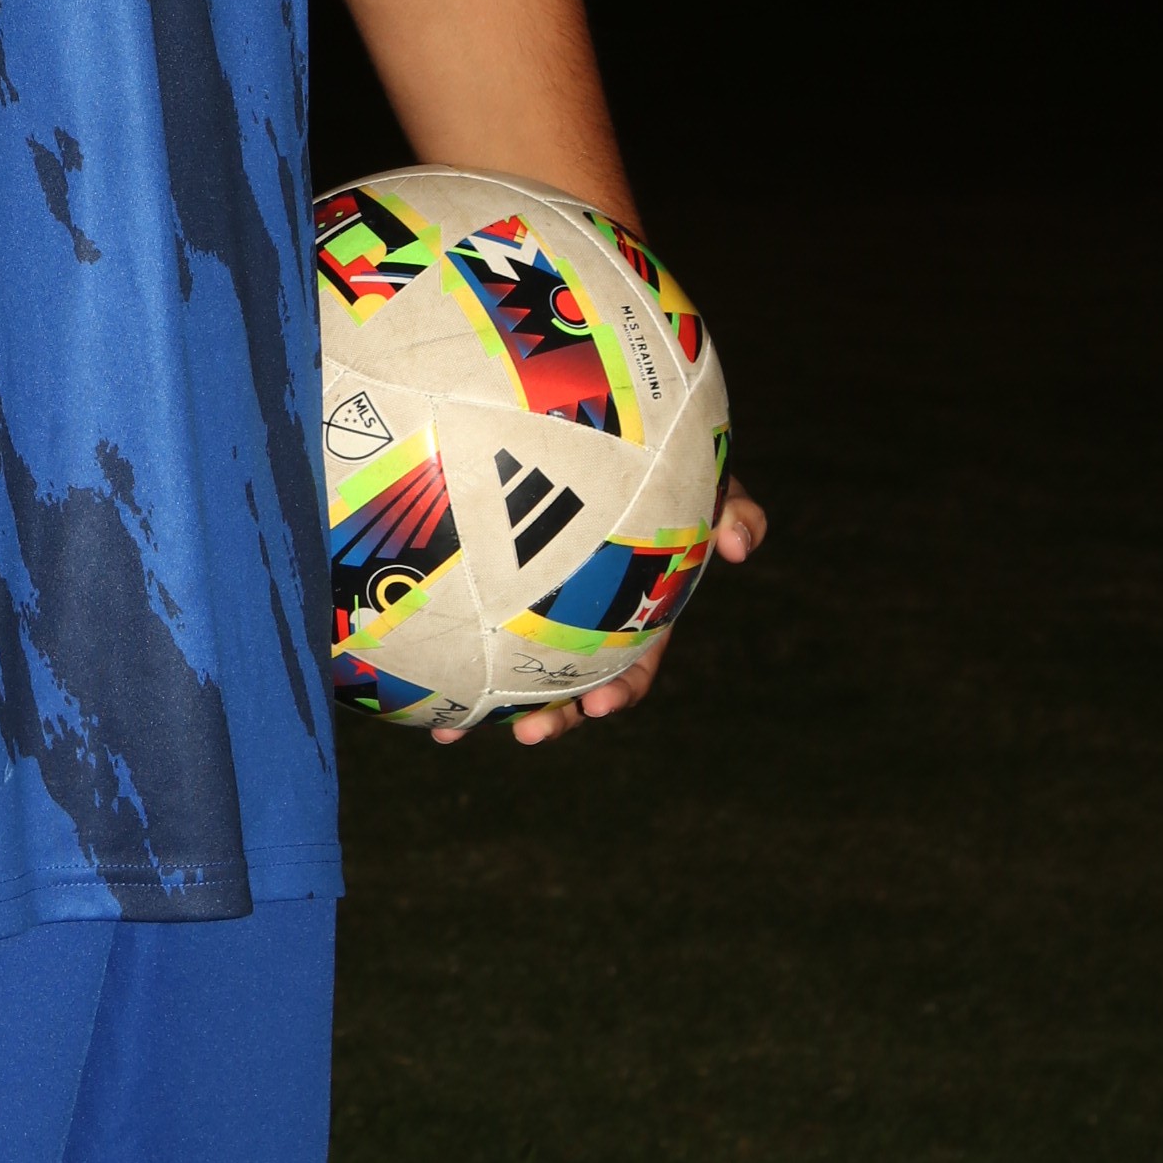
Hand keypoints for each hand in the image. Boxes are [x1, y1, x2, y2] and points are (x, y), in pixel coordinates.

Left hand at [431, 473, 767, 749]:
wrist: (600, 429)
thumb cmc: (660, 460)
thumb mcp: (704, 479)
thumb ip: (732, 505)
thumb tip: (745, 543)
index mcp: (637, 609)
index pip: (634, 664)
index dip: (619, 691)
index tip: (599, 705)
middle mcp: (589, 619)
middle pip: (572, 683)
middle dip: (554, 717)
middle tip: (530, 733)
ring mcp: (541, 607)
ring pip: (518, 669)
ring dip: (492, 706)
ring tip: (455, 729)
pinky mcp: (497, 591)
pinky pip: (473, 627)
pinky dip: (449, 658)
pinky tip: (417, 685)